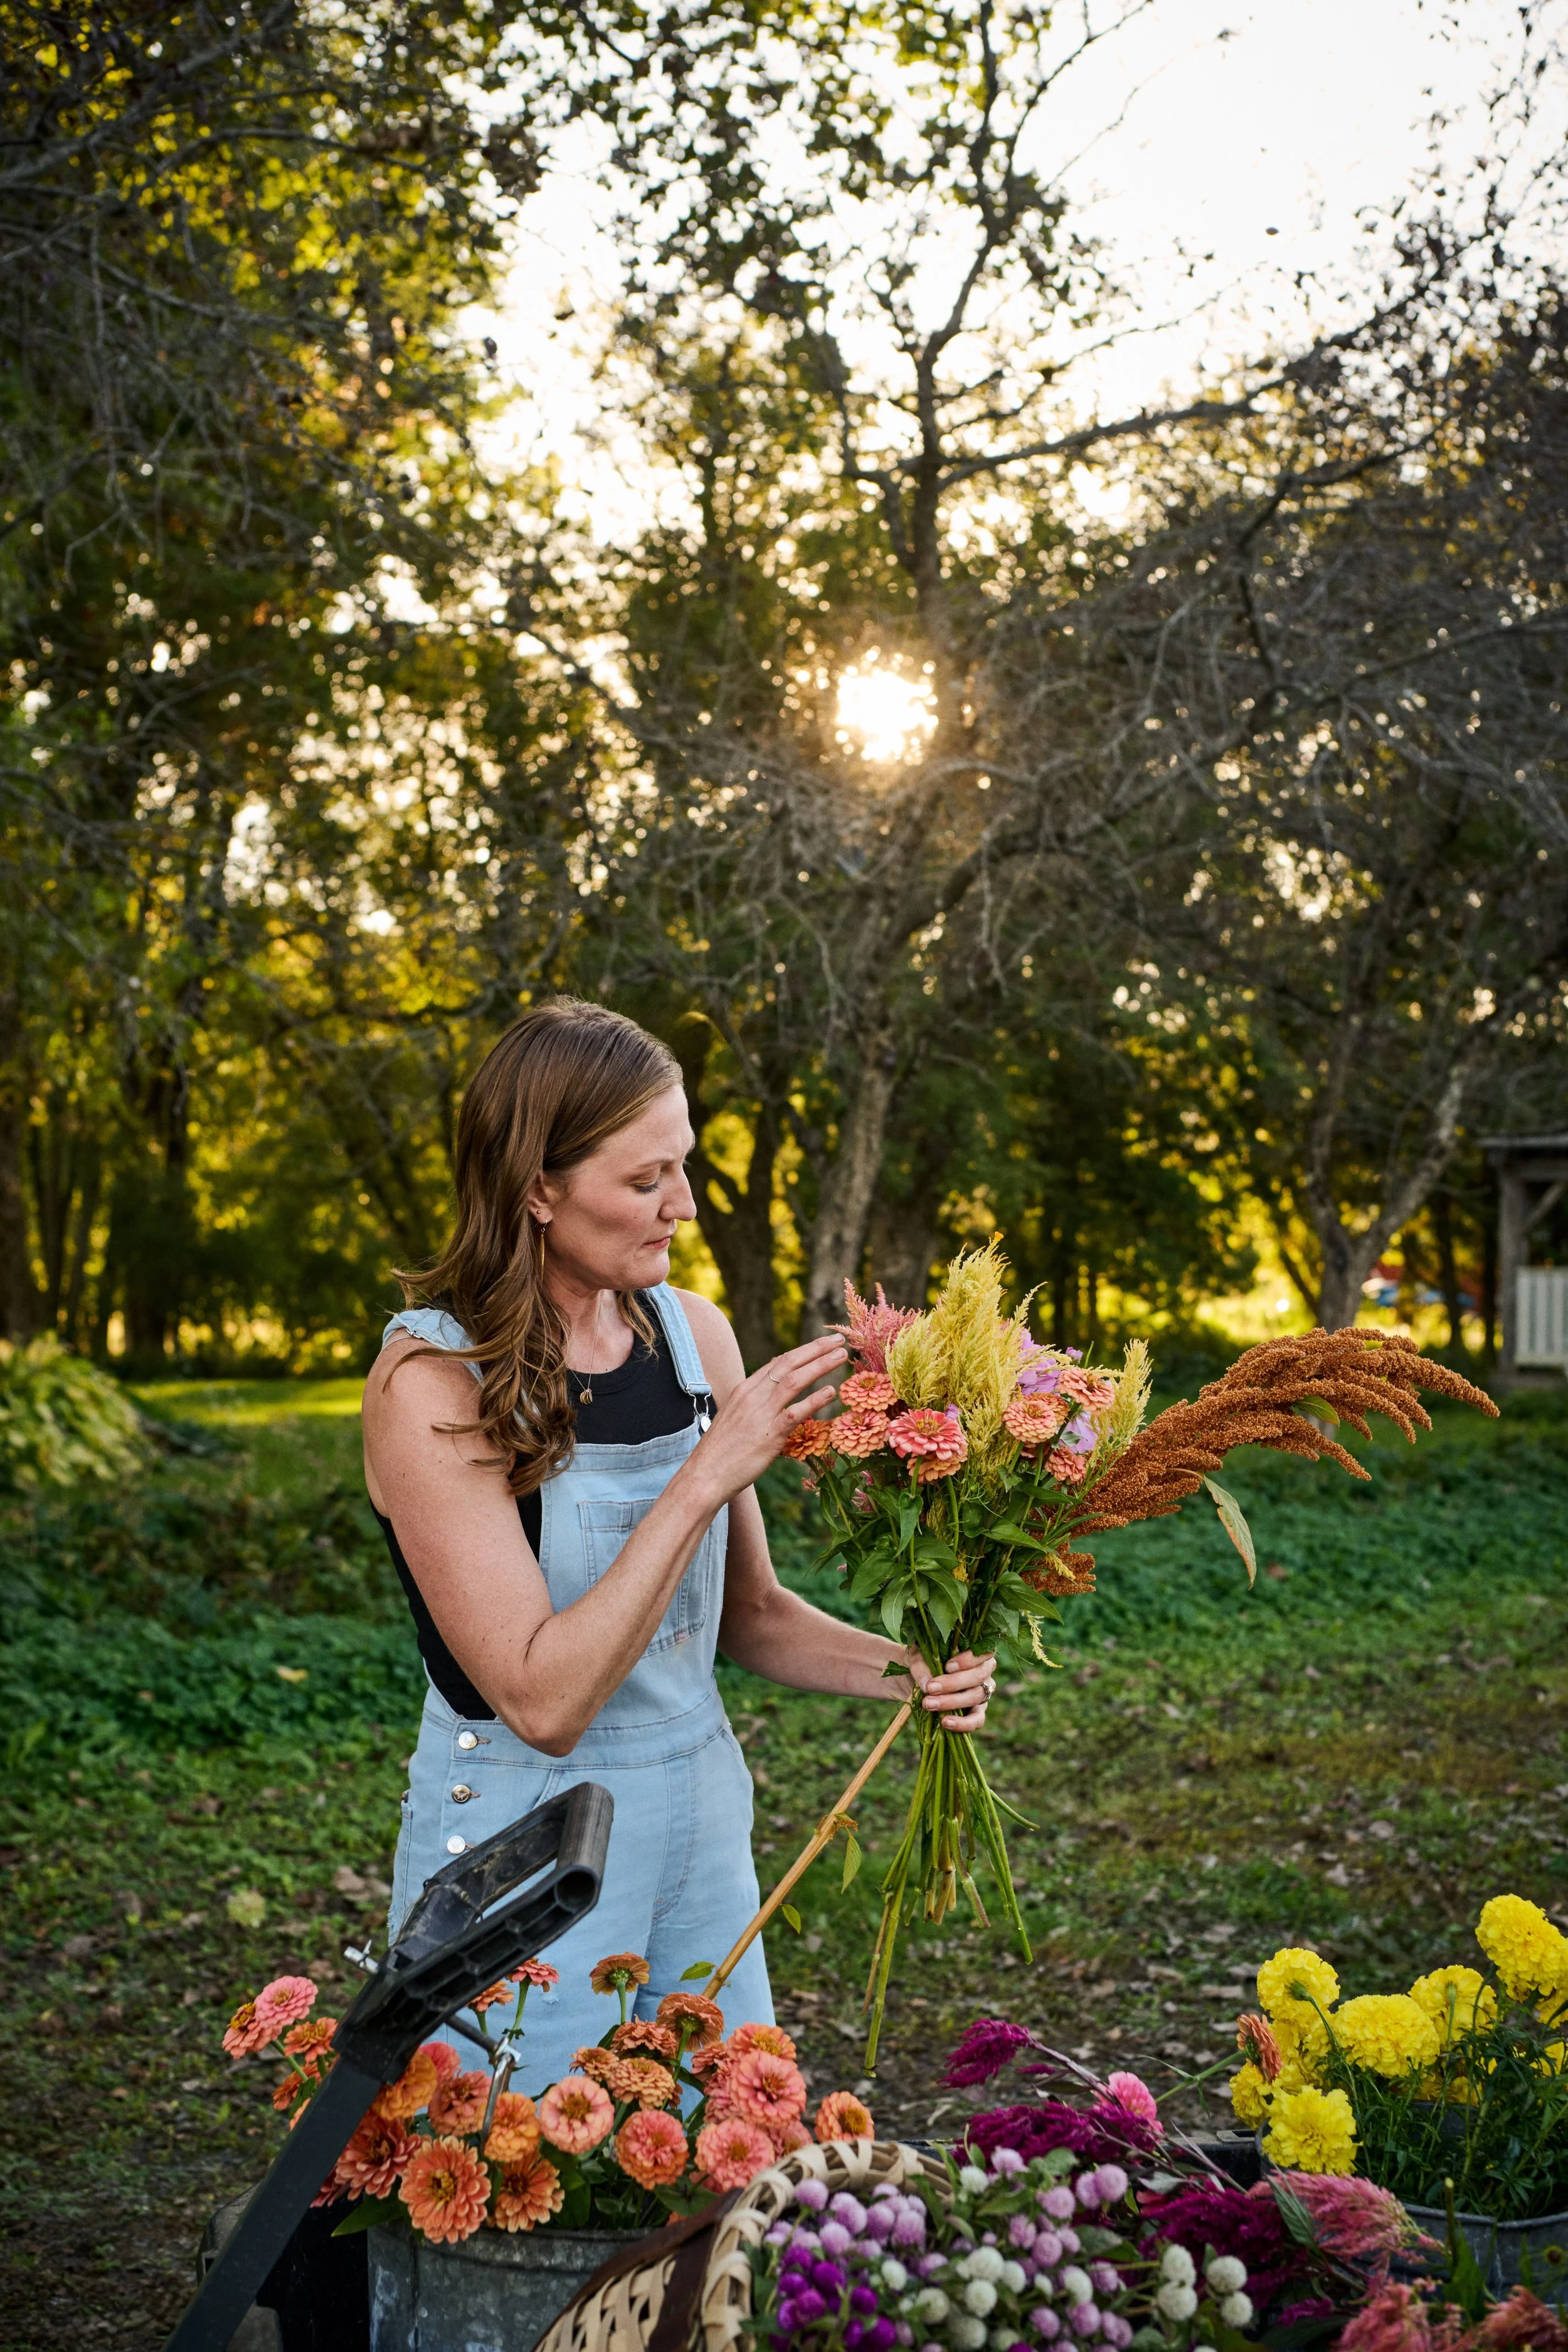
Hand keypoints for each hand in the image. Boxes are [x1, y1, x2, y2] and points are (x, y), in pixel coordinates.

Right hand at [690, 1332, 846, 1500]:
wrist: (705, 1475)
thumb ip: (753, 1403)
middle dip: (815, 1349)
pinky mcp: (769, 1435)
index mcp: (744, 1390)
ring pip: (794, 1381)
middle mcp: (752, 1396)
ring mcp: (760, 1414)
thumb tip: (772, 1391)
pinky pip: (795, 1412)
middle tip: (838, 1340)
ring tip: (842, 1356)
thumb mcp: (734, 1418)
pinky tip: (831, 1392)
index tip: (822, 1344)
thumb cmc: (720, 1452)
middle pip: (788, 1363)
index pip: (777, 1363)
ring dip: (820, 1365)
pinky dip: (814, 1400)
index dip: (802, 1351)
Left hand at [911, 1649, 995, 1732]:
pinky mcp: (977, 1713)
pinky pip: (977, 1720)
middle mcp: (984, 1672)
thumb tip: (926, 1684)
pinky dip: (963, 1723)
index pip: (983, 1653)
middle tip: (930, 1688)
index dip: (968, 1660)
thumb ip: (920, 1665)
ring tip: (929, 1705)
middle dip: (953, 1683)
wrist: (913, 1680)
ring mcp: (982, 1693)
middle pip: (978, 1676)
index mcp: (975, 1652)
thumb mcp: (915, 1656)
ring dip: (951, 1702)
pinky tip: (945, 1722)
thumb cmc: (921, 1662)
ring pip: (975, 1697)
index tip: (947, 1667)